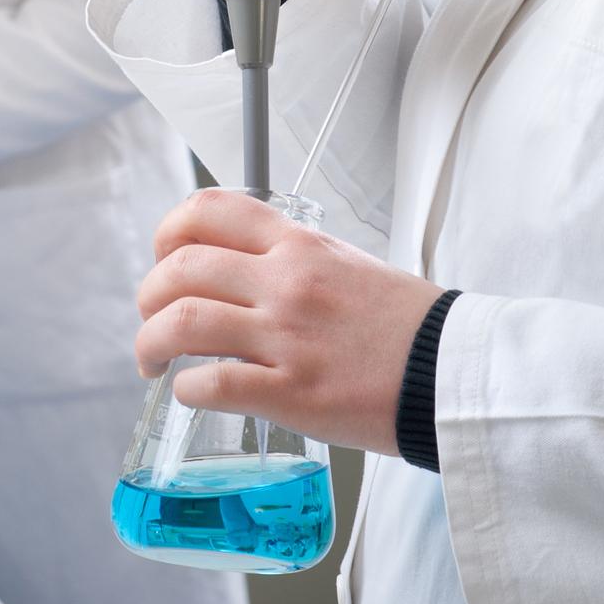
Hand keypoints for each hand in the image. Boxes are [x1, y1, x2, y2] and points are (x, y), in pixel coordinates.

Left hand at [134, 189, 443, 455]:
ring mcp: (286, 336)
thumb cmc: (410, 326)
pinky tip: (191, 393)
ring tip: (152, 362)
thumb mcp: (350, 265)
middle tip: (151, 320)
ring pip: (182, 322)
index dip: (167, 232)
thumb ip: (296, 263)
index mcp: (300, 245)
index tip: (162, 258)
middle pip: (180, 267)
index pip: (209, 210)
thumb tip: (249, 276)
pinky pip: (212, 383)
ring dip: (149, 343)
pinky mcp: (291, 392)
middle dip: (147, 295)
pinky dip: (187, 390)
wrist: (455, 371)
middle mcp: (286, 282)